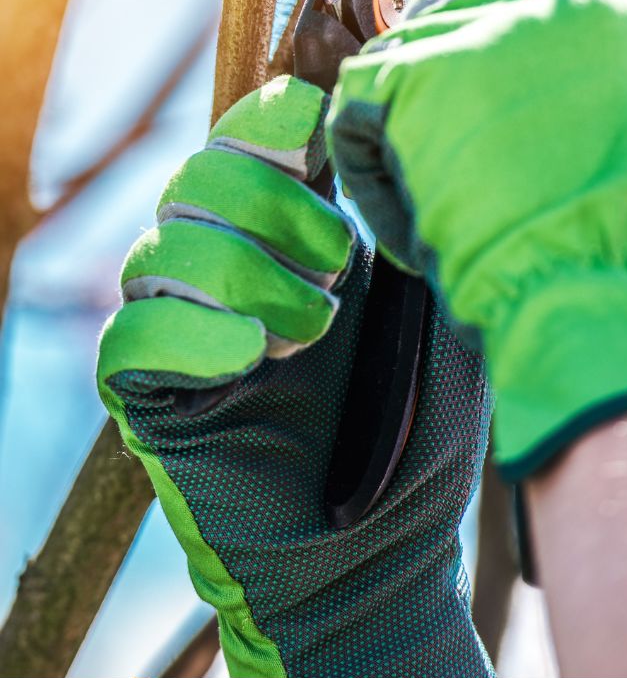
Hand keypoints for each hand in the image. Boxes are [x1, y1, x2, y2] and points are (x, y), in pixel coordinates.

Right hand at [97, 75, 492, 677]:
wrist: (385, 559)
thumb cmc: (422, 437)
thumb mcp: (445, 317)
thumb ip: (423, 231)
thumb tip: (402, 139)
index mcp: (299, 238)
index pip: (252, 137)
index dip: (274, 119)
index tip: (321, 136)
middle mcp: (233, 271)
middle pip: (198, 178)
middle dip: (269, 204)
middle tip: (335, 267)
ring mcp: (187, 333)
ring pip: (158, 247)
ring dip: (241, 272)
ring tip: (310, 332)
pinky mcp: (152, 400)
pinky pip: (130, 338)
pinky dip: (188, 333)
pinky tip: (248, 357)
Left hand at [327, 0, 626, 483]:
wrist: (592, 276)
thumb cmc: (623, 236)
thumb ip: (604, 72)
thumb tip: (561, 51)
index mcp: (610, 6)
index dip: (480, 29)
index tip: (465, 81)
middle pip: (448, 9)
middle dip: (434, 79)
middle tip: (442, 153)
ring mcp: (479, 26)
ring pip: (398, 54)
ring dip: (400, 127)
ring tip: (434, 199)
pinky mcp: (417, 67)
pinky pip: (356, 101)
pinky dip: (368, 166)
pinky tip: (407, 213)